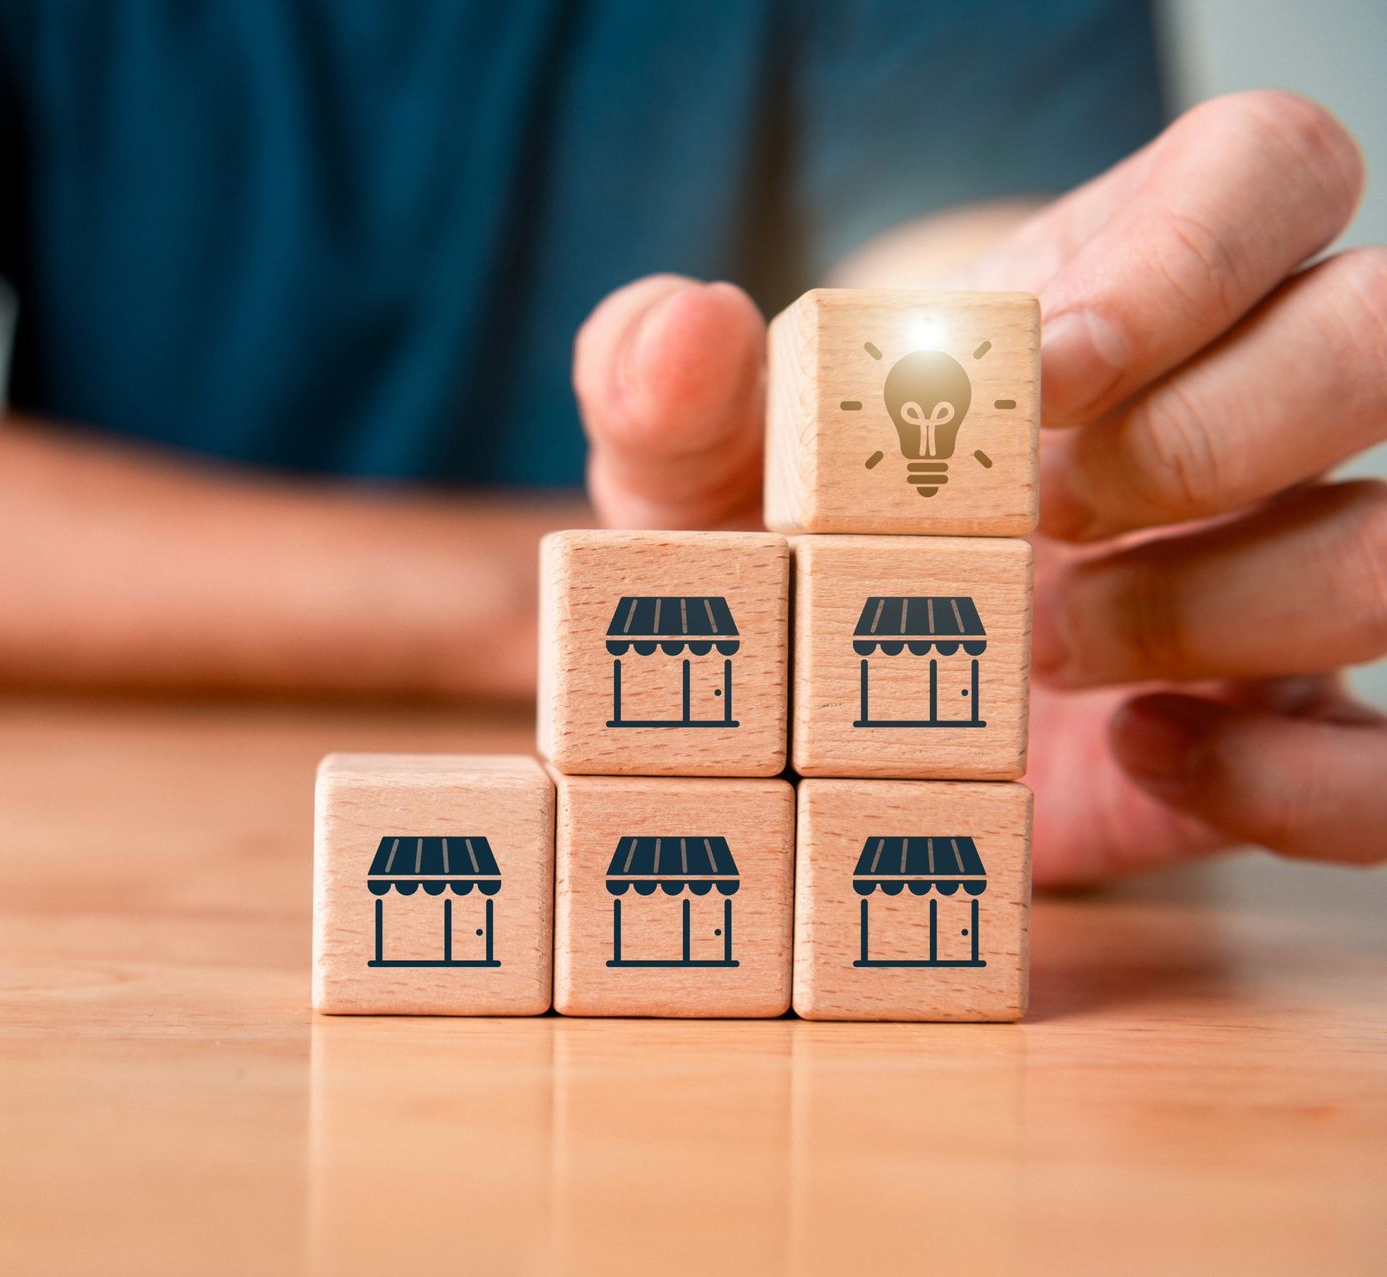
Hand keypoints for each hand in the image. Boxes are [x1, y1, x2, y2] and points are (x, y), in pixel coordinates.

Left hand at [572, 91, 1386, 883]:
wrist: (818, 714)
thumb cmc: (776, 544)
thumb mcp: (692, 475)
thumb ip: (660, 388)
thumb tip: (687, 327)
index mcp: (1115, 289)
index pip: (1266, 172)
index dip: (1186, 255)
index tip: (1039, 373)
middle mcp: (1243, 410)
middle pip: (1379, 332)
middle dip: (1211, 433)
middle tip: (1037, 521)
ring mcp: (1289, 565)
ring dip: (1230, 607)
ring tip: (1045, 649)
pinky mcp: (1294, 731)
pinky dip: (1290, 782)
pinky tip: (1141, 754)